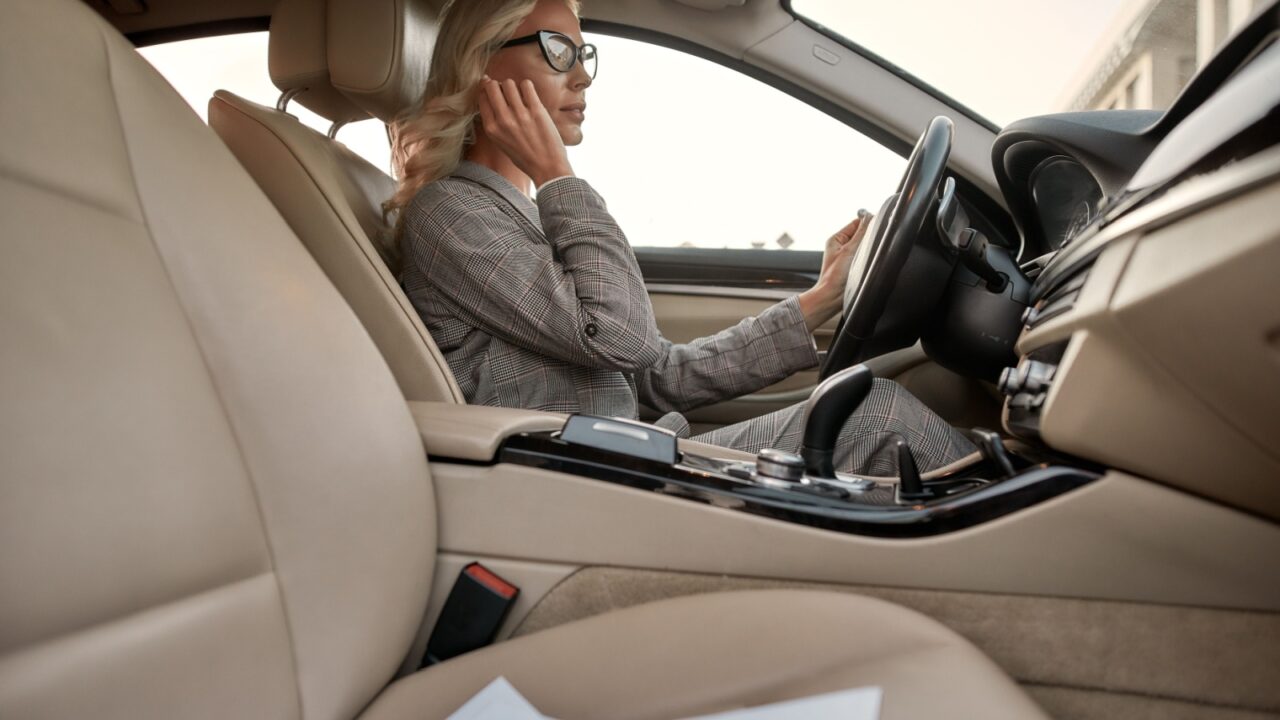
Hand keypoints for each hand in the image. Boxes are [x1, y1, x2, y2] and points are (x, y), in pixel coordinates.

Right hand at [476, 76, 574, 186]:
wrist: (547, 167)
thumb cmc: (524, 157)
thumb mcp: (501, 142)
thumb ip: (494, 123)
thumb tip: (490, 98)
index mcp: (492, 129)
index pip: (482, 98)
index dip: (486, 91)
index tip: (492, 91)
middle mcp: (503, 120)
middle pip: (492, 86)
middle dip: (497, 84)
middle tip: (504, 90)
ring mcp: (520, 114)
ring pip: (509, 83)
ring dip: (513, 86)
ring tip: (518, 94)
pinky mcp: (536, 110)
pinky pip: (526, 85)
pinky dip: (526, 86)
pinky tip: (529, 95)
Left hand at [798, 210, 872, 330]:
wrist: (832, 299)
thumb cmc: (835, 277)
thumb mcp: (849, 250)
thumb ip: (861, 233)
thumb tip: (870, 216)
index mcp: (836, 239)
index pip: (856, 223)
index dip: (868, 223)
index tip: (879, 224)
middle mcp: (842, 247)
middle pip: (862, 235)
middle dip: (870, 238)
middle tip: (873, 245)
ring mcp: (848, 257)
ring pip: (866, 247)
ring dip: (870, 249)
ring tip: (869, 258)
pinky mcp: (854, 268)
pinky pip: (866, 258)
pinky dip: (871, 259)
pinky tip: (871, 264)